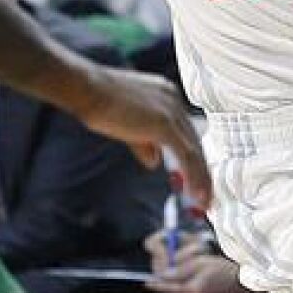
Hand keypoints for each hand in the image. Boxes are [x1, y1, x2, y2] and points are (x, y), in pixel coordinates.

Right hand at [77, 65, 211, 209]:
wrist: (87, 90)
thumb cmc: (99, 102)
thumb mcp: (126, 125)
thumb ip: (144, 143)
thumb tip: (155, 162)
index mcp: (166, 95)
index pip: (185, 131)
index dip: (192, 156)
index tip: (195, 177)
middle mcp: (174, 101)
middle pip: (195, 141)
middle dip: (201, 171)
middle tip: (205, 195)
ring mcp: (171, 112)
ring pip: (194, 151)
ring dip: (202, 179)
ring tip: (205, 202)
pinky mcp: (165, 124)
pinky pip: (186, 156)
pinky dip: (194, 178)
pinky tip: (196, 195)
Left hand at [143, 236, 259, 292]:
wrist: (247, 284)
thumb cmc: (226, 269)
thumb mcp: (201, 262)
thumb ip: (180, 270)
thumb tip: (164, 275)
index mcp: (195, 290)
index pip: (169, 288)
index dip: (157, 285)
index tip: (148, 282)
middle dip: (171, 286)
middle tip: (170, 278)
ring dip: (182, 292)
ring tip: (191, 281)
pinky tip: (201, 288)